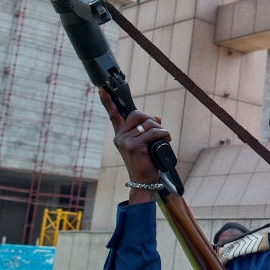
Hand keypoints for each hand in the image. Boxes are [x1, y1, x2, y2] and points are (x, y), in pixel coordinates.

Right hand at [99, 89, 170, 203]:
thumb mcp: (144, 143)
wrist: (143, 181)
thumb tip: (155, 117)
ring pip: (147, 123)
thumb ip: (145, 129)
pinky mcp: (134, 146)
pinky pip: (153, 132)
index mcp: (120, 135)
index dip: (108, 101)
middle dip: (151, 119)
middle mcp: (120, 137)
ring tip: (163, 139)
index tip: (102, 89)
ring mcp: (125, 141)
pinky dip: (164, 134)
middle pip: (137, 114)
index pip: (113, 115)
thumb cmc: (145, 162)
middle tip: (158, 130)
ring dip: (160, 129)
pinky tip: (166, 139)